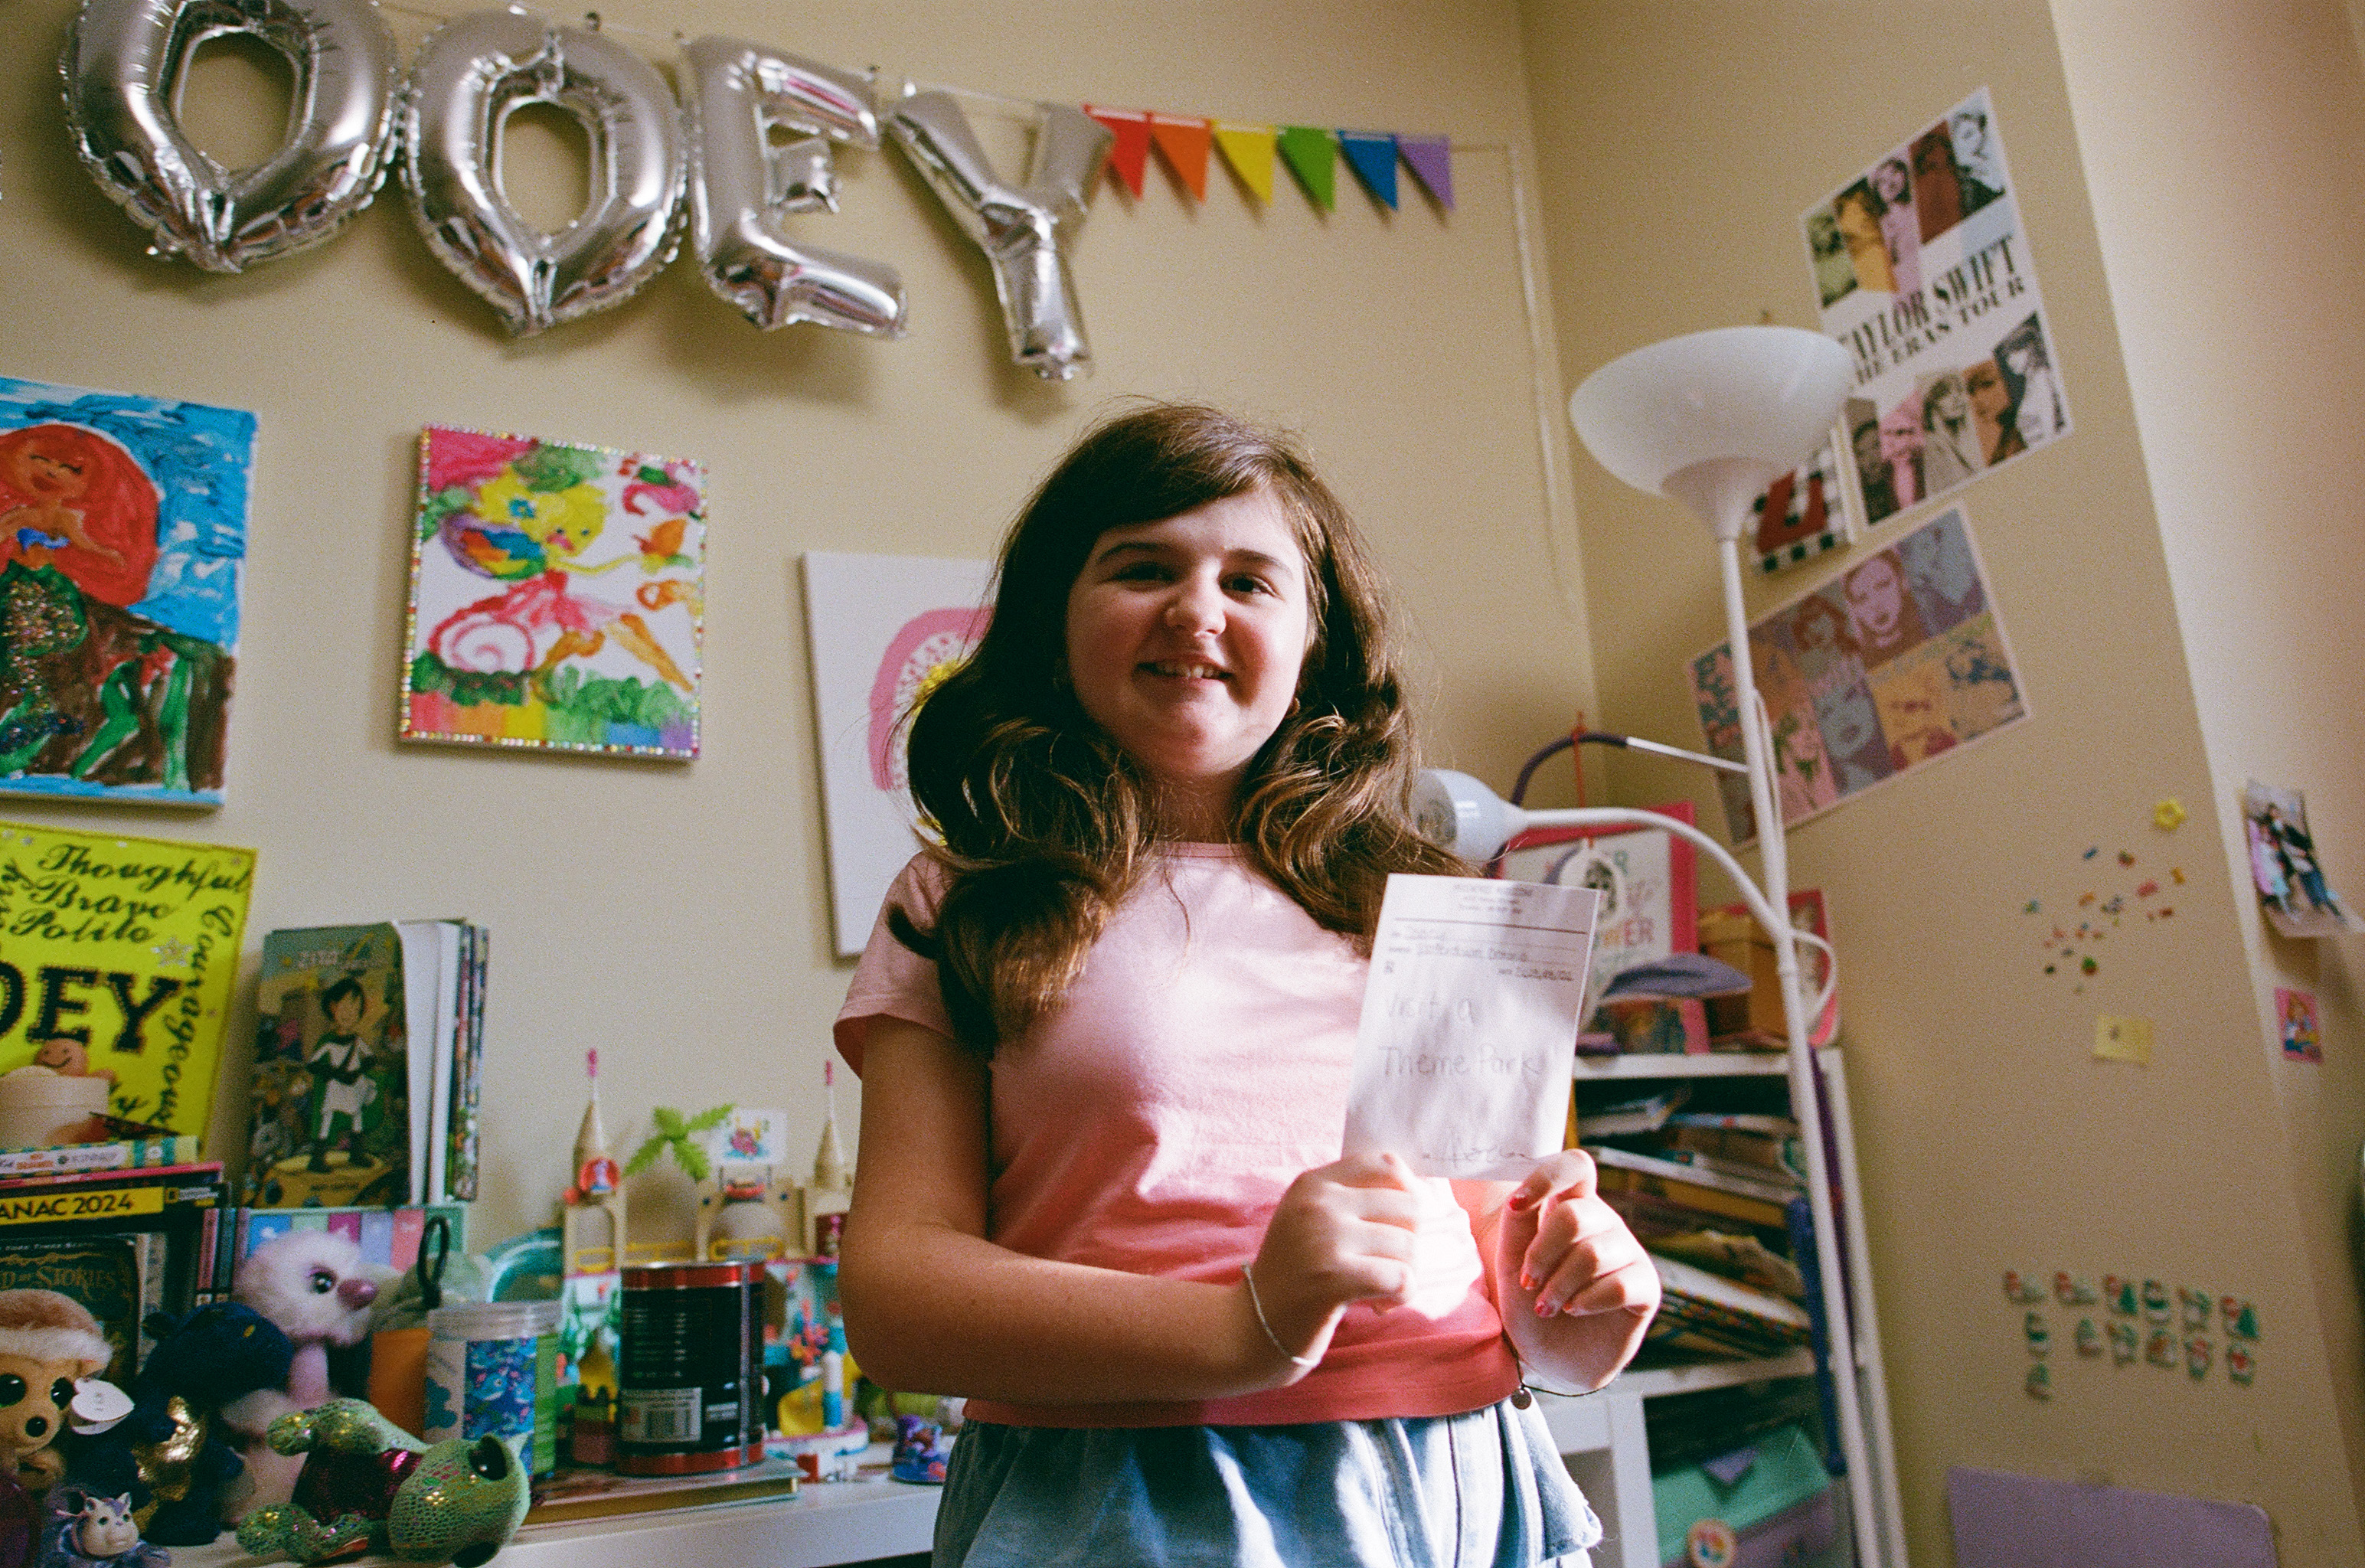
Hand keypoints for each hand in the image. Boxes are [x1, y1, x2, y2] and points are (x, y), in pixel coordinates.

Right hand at [1243, 1152, 1424, 1371]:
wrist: (1251, 1329)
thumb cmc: (1293, 1276)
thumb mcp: (1309, 1222)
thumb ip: (1351, 1201)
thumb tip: (1421, 1194)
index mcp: (1313, 1183)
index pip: (1387, 1163)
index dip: (1410, 1192)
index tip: (1401, 1225)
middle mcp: (1319, 1203)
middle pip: (1410, 1205)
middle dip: (1412, 1240)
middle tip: (1391, 1265)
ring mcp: (1325, 1238)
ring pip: (1409, 1246)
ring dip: (1407, 1275)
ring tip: (1381, 1292)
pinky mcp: (1333, 1278)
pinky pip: (1402, 1278)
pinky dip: (1402, 1296)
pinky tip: (1379, 1306)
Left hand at [1496, 1150, 1659, 1387]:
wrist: (1549, 1357)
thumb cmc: (1529, 1302)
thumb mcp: (1511, 1262)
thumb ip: (1518, 1224)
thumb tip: (1521, 1200)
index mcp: (1571, 1206)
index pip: (1575, 1166)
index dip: (1547, 1177)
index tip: (1516, 1206)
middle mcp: (1603, 1223)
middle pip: (1575, 1216)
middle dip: (1541, 1254)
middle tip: (1528, 1283)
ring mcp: (1627, 1253)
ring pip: (1593, 1254)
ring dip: (1559, 1286)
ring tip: (1546, 1306)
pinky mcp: (1645, 1287)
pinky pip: (1619, 1285)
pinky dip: (1587, 1302)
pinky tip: (1576, 1311)